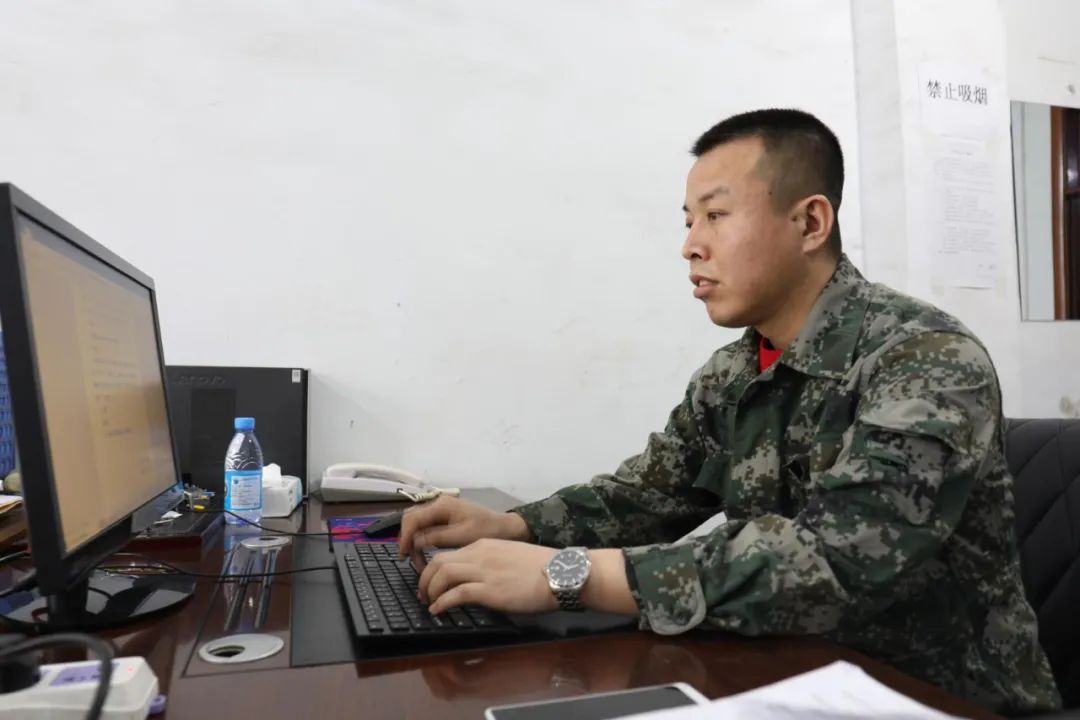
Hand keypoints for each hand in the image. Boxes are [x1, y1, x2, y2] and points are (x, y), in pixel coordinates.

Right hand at [397, 496, 529, 557]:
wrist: (506, 528)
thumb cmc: (486, 530)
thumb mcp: (461, 536)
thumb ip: (436, 537)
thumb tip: (415, 542)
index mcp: (442, 505)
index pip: (413, 518)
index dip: (405, 537)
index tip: (404, 556)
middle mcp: (438, 504)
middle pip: (411, 519)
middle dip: (408, 540)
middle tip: (410, 561)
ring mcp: (440, 509)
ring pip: (417, 523)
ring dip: (414, 541)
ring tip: (419, 562)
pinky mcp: (444, 517)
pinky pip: (425, 526)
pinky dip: (422, 540)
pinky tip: (425, 554)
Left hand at [418, 539, 558, 614]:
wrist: (560, 572)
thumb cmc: (541, 567)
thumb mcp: (510, 556)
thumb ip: (492, 563)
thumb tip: (479, 578)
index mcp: (484, 545)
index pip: (449, 553)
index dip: (433, 570)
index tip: (431, 583)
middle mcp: (479, 554)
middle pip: (438, 561)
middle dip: (424, 579)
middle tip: (423, 595)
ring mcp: (484, 571)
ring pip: (442, 574)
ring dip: (430, 590)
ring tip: (429, 603)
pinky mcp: (490, 590)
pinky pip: (456, 594)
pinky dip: (442, 603)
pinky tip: (438, 611)